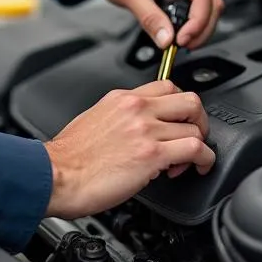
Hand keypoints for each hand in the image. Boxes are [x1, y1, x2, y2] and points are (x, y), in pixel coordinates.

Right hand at [44, 80, 214, 218]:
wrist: (57, 174)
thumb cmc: (69, 157)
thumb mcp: (94, 119)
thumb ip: (120, 117)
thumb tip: (138, 128)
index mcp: (122, 99)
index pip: (167, 86)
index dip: (179, 106)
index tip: (179, 120)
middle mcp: (136, 109)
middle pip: (190, 101)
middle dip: (198, 121)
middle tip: (192, 137)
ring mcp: (146, 130)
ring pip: (195, 127)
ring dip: (198, 146)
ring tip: (184, 162)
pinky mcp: (152, 155)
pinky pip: (196, 149)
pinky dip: (204, 160)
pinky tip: (196, 168)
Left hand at [77, 0, 223, 48]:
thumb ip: (149, 18)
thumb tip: (167, 40)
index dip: (198, 22)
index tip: (183, 40)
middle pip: (211, 2)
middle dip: (200, 28)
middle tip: (182, 46)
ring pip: (207, 7)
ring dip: (196, 27)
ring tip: (176, 40)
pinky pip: (195, 7)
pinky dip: (189, 22)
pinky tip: (176, 31)